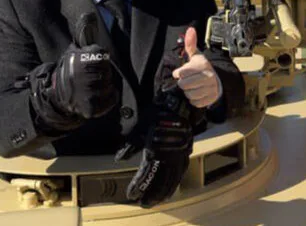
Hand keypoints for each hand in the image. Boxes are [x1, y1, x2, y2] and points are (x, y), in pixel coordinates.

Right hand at [30, 43, 118, 128]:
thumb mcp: (73, 52)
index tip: (91, 63)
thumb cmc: (70, 71)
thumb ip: (84, 35)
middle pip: (107, 71)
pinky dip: (110, 97)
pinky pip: (112, 99)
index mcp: (76, 61)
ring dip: (105, 86)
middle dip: (103, 73)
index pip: (103, 56)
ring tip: (93, 87)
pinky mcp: (91, 108)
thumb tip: (90, 15)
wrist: (56, 97)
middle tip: (91, 77)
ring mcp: (85, 94)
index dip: (99, 59)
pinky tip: (98, 95)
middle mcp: (80, 77)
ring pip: (111, 85)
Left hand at [117, 67, 194, 206]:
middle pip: (161, 181)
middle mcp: (169, 155)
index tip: (132, 194)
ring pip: (173, 178)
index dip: (139, 185)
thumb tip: (120, 158)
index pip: (146, 174)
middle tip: (145, 202)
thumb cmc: (157, 114)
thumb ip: (130, 146)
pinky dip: (176, 180)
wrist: (177, 103)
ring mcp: (180, 154)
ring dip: (165, 190)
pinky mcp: (185, 151)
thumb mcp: (139, 129)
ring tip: (159, 199)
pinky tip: (172, 184)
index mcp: (156, 150)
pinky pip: (181, 170)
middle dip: (153, 193)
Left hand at [172, 28, 220, 107]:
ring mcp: (210, 89)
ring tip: (193, 86)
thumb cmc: (202, 68)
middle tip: (187, 80)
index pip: (181, 73)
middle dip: (183, 83)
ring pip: (188, 94)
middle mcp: (208, 77)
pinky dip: (193, 99)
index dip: (178, 73)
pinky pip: (194, 102)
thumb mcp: (196, 55)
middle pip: (183, 85)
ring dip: (188, 91)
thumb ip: (190, 43)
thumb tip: (190, 30)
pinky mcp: (210, 99)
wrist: (218, 80)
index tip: (180, 73)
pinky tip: (197, 92)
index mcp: (202, 66)